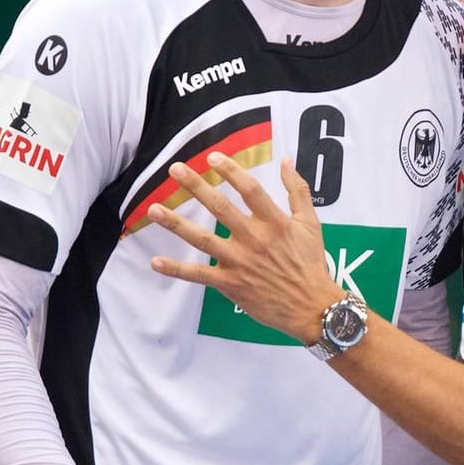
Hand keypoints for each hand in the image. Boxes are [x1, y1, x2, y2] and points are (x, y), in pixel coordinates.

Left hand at [146, 154, 343, 344]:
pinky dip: (176, 270)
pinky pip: (199, 275)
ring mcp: (240, 262)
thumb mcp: (311, 223)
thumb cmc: (310, 263)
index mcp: (275, 222)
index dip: (231, 171)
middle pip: (220, 208)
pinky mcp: (230, 284)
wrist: (311, 307)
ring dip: (176, 223)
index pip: (250, 189)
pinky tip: (155, 261)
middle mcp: (254, 239)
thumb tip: (285, 160)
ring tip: (153, 208)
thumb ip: (297, 190)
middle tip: (175, 169)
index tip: (212, 157)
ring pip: (202, 240)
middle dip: (196, 186)